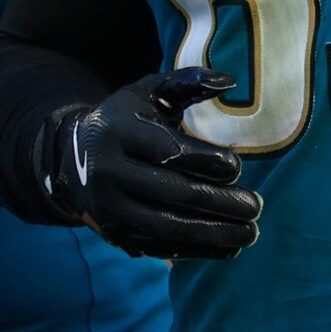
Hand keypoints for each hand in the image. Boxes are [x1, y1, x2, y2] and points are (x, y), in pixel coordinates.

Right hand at [42, 67, 256, 259]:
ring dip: (213, 233)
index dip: (205, 161)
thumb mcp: (149, 93)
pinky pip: (160, 247)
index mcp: (117, 132)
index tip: (237, 166)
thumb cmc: (128, 120)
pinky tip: (228, 248)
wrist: (75, 158)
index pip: (167, 151)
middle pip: (172, 193)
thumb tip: (229, 80)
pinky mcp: (116, 235)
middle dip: (219, 203)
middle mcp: (107, 172)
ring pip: (167, 227)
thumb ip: (187, 82)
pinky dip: (197, 250)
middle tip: (255, 206)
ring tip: (249, 232)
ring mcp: (110, 208)